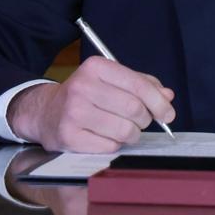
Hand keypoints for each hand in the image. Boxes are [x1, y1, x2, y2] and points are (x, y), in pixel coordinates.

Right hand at [7, 55, 175, 152]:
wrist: (45, 112)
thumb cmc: (86, 95)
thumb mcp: (111, 80)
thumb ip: (142, 85)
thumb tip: (167, 96)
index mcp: (96, 67)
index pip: (139, 86)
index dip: (159, 103)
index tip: (168, 114)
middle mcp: (82, 87)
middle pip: (134, 109)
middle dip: (145, 119)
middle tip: (141, 122)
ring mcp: (73, 113)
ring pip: (125, 130)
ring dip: (132, 134)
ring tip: (124, 129)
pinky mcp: (69, 137)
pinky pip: (110, 146)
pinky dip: (115, 144)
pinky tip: (105, 137)